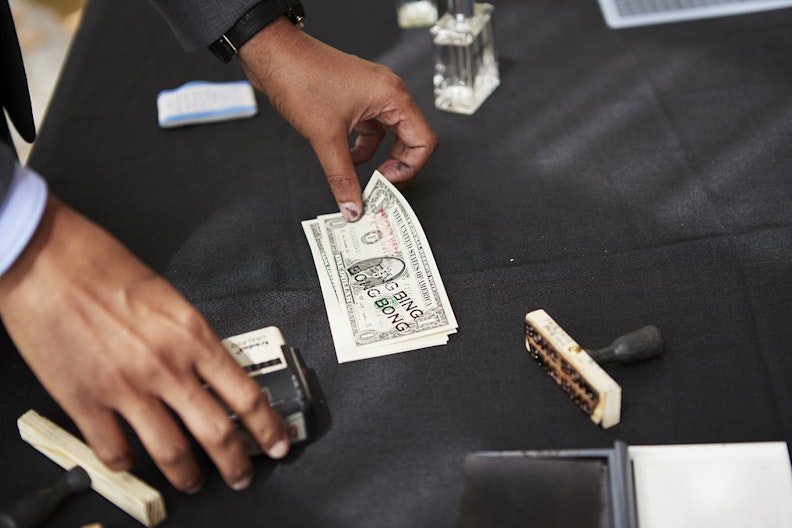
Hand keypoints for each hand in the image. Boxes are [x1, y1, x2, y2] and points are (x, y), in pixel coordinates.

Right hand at [0, 196, 288, 491]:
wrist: (46, 259)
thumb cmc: (104, 266)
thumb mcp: (169, 298)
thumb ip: (191, 338)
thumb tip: (210, 370)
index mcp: (193, 336)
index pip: (247, 394)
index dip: (268, 427)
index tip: (277, 442)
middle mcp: (166, 367)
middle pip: (217, 433)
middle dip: (236, 464)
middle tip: (241, 474)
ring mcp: (126, 388)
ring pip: (171, 451)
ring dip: (187, 475)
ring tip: (192, 482)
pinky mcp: (84, 401)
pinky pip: (114, 450)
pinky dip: (126, 464)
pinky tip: (131, 462)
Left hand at [238, 18, 437, 221]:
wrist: (274, 54)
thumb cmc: (301, 78)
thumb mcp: (325, 137)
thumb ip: (342, 177)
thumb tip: (353, 206)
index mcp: (392, 96)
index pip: (423, 141)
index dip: (409, 168)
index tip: (387, 184)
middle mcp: (387, 93)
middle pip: (409, 139)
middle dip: (396, 166)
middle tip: (379, 187)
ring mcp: (371, 94)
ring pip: (388, 135)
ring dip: (377, 158)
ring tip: (361, 177)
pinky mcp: (355, 97)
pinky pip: (370, 128)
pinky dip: (362, 146)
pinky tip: (347, 158)